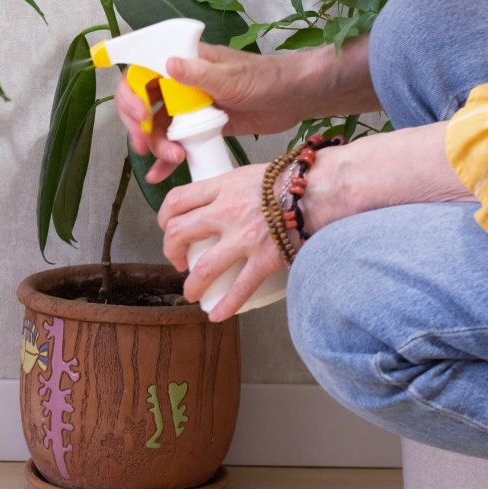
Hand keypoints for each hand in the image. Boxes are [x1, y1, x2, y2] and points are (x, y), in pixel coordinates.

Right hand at [114, 43, 302, 182]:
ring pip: (157, 127)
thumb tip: (168, 64)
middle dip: (139, 126)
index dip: (132, 94)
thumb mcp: (232, 76)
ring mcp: (189, 108)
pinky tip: (159, 174)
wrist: (296, 98)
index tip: (141, 115)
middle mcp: (181, 84)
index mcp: (184, 62)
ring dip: (156, 145)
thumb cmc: (267, 77)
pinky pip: (175, 143)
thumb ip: (200, 74)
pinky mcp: (200, 128)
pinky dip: (166, 159)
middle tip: (145, 145)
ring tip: (173, 158)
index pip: (142, 73)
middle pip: (143, 103)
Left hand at [157, 164, 288, 321]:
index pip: (177, 200)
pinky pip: (240, 288)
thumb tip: (217, 200)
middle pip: (180, 233)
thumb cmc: (291, 179)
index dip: (164, 217)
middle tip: (176, 259)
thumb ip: (230, 188)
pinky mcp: (265, 259)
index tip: (167, 227)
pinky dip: (226, 305)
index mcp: (222, 188)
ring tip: (191, 292)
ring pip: (204, 267)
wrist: (322, 189)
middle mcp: (227, 212)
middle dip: (171, 250)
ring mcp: (244, 238)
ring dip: (192, 284)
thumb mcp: (250, 173)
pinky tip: (216, 315)